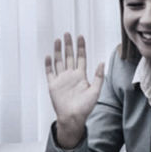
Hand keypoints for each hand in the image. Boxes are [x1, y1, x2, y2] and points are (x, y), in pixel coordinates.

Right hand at [45, 33, 104, 147]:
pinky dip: (48, 64)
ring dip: (58, 51)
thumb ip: (98, 77)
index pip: (81, 57)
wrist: (73, 118)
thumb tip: (102, 63)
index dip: (80, 47)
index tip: (80, 36)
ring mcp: (61, 79)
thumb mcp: (96, 91)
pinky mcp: (53, 85)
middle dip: (68, 45)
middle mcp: (70, 75)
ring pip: (59, 61)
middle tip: (67, 34)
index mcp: (80, 75)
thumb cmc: (85, 107)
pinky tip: (48, 56)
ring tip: (58, 40)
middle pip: (69, 56)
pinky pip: (49, 72)